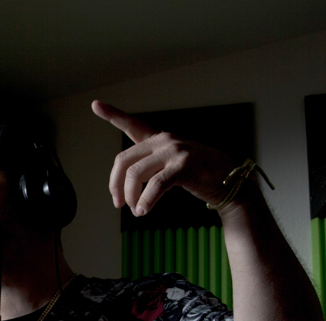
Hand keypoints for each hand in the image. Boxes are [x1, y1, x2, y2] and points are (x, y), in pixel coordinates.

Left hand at [92, 99, 244, 216]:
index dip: (113, 115)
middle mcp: (165, 140)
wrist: (230, 181)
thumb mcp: (172, 167)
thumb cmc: (200, 176)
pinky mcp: (184, 165)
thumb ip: (151, 169)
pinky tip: (144, 211)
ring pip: (135, 174)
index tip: (95, 104)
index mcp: (160, 139)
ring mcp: (175, 150)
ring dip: (131, 197)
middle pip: (124, 161)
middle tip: (117, 204)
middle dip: (115, 185)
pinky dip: (146, 201)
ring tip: (136, 211)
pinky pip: (155, 185)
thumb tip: (126, 188)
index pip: (132, 125)